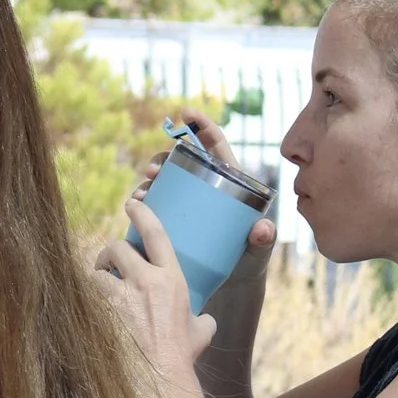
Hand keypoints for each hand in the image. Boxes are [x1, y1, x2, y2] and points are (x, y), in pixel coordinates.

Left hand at [97, 198, 215, 382]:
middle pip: (117, 248)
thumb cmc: (180, 357)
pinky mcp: (99, 313)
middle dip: (110, 253)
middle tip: (109, 264)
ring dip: (96, 277)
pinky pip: (85, 296)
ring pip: (96, 272)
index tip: (132, 204)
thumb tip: (204, 320)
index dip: (142, 213)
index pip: (156, 234)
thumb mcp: (200, 333)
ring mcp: (119, 297)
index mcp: (170, 279)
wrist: (158, 378)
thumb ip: (201, 320)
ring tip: (99, 289)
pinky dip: (85, 300)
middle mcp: (144, 282)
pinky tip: (89, 310)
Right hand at [131, 108, 275, 288]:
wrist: (229, 286)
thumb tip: (262, 229)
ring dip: (149, 180)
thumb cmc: (248, 263)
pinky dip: (142, 200)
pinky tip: (135, 204)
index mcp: (230, 182)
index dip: (201, 124)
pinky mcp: (171, 219)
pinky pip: (154, 203)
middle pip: (182, 161)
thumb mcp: (257, 252)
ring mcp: (187, 203)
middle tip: (153, 170)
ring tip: (142, 192)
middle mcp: (206, 188)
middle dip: (163, 157)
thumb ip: (262, 241)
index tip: (186, 112)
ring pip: (165, 181)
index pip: (216, 145)